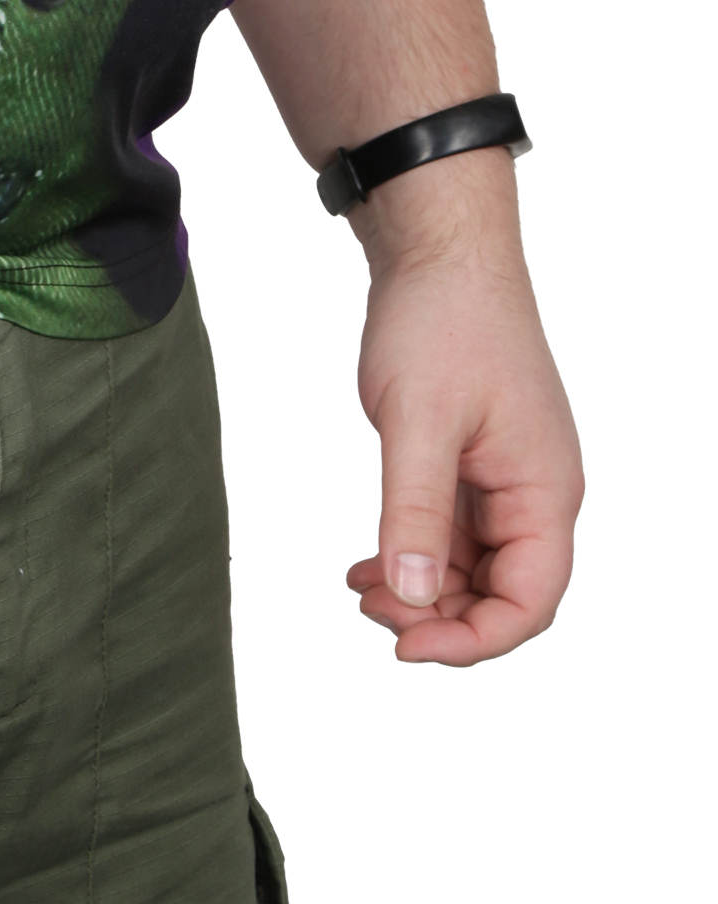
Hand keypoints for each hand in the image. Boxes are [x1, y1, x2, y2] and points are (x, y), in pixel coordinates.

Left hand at [344, 154, 581, 663]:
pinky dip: (413, 560)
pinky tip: (364, 569)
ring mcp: (503, 481)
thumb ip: (416, 514)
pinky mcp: (469, 467)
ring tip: (360, 590)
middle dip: (440, 619)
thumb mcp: (418, 424)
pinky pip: (452, 538)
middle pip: (505, 595)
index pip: (533, 600)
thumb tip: (415, 597)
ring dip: (422, 594)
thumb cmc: (441, 325)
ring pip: (475, 572)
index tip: (405, 645)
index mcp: (544, 488)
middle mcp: (534, 492)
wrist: (438, 258)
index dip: (475, 640)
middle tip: (368, 608)